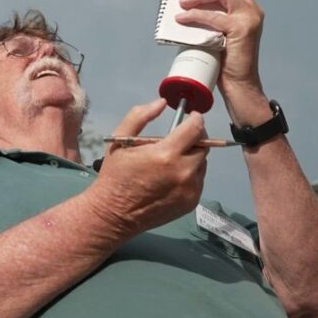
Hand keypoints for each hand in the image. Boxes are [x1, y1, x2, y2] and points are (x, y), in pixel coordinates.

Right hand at [89, 99, 208, 235]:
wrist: (113, 214)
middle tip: (182, 137)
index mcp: (166, 155)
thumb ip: (140, 116)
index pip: (195, 129)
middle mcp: (183, 172)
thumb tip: (162, 103)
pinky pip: (198, 180)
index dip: (196, 119)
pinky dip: (190, 173)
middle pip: (204, 146)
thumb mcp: (120, 140)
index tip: (192, 116)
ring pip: (202, 163)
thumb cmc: (115, 175)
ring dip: (193, 156)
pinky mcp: (191, 202)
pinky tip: (173, 175)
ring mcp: (189, 189)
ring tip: (174, 158)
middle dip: (195, 137)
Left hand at [175, 0, 263, 93]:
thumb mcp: (219, 33)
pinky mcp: (241, 29)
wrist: (239, 84)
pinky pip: (213, 16)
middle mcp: (252, 11)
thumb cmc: (227, 62)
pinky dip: (196, 15)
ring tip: (184, 3)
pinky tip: (184, 18)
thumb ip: (212, 18)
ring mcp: (249, 19)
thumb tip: (187, 6)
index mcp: (249, 10)